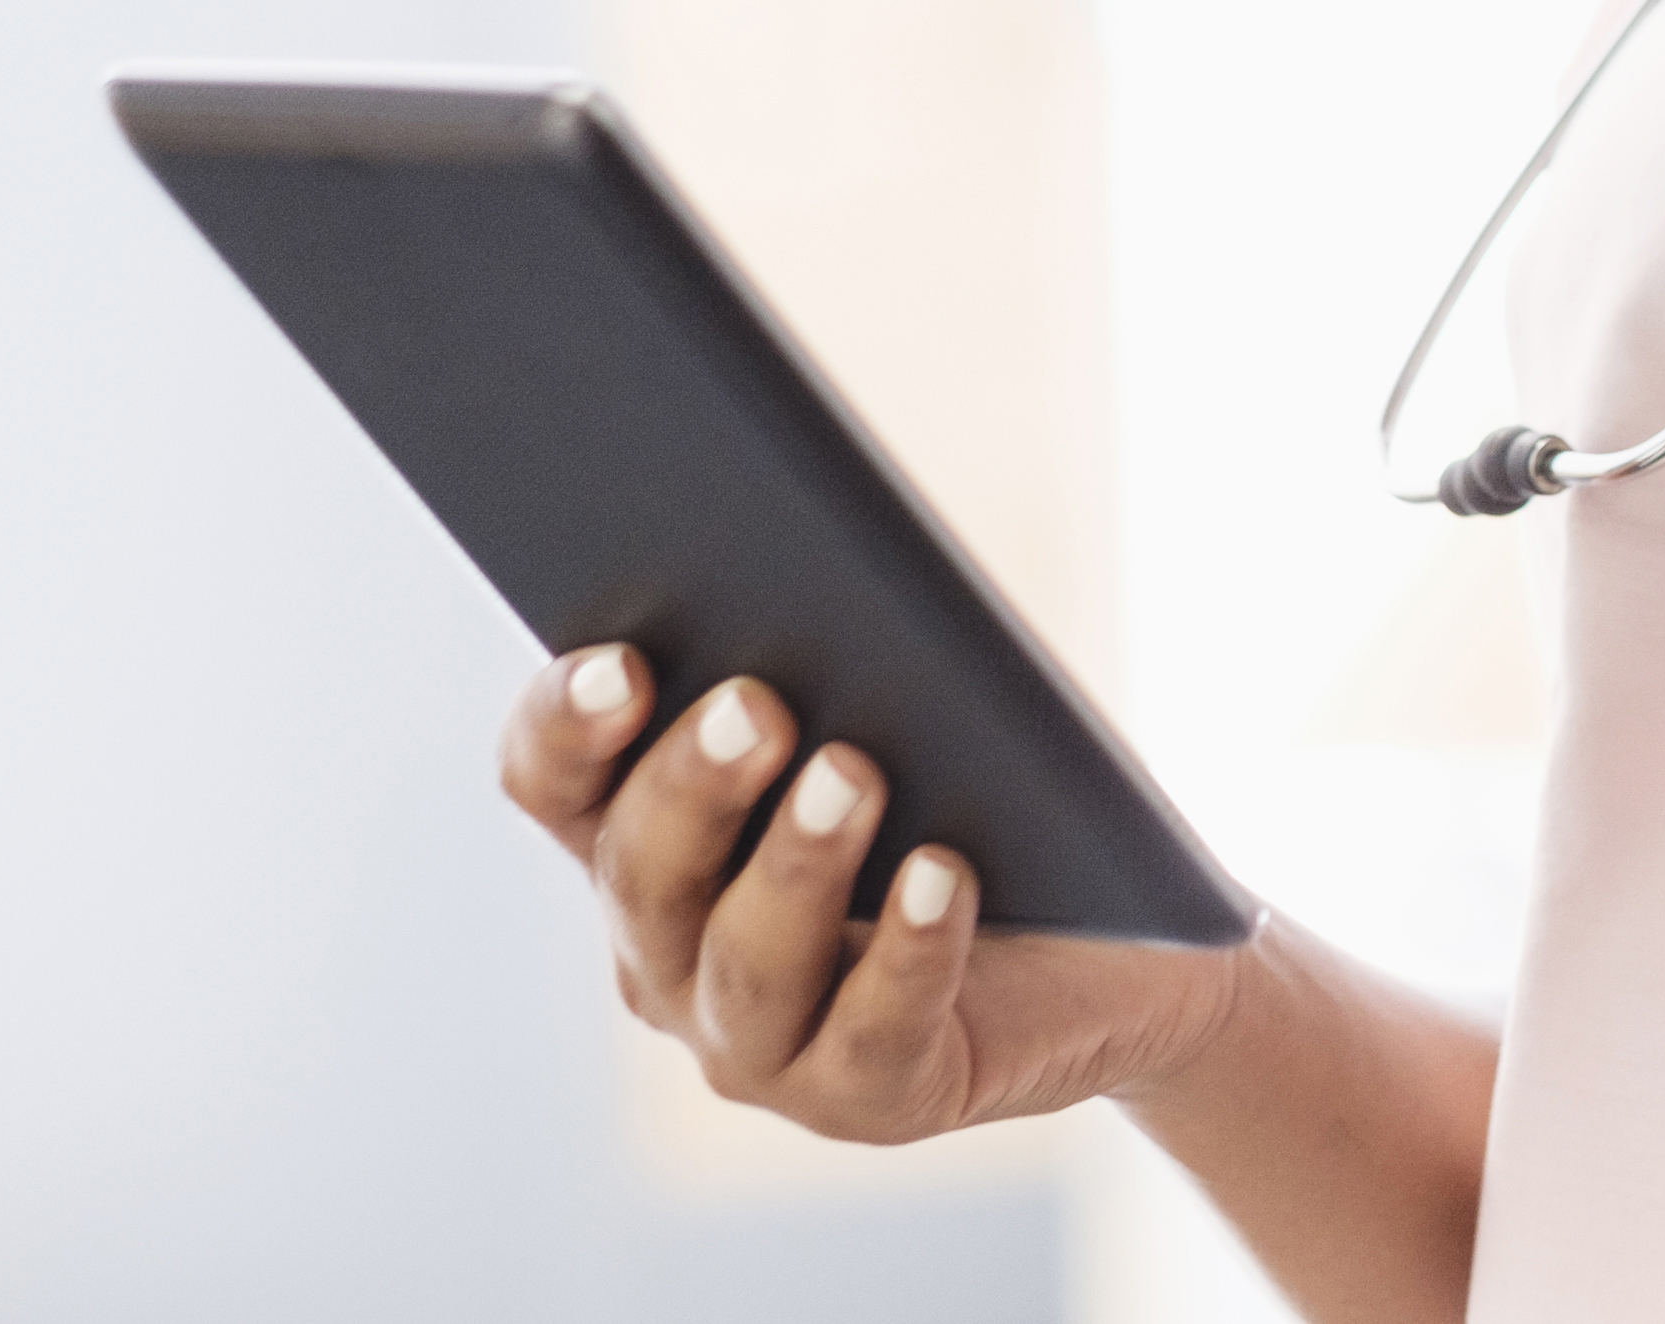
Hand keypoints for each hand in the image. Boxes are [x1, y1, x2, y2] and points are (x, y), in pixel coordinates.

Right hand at [499, 646, 1246, 1144]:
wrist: (1109, 948)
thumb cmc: (972, 799)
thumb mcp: (895, 716)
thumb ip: (829, 657)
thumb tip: (815, 566)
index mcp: (647, 843)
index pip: (555, 785)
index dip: (567, 727)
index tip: (620, 661)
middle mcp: (670, 956)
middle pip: (642, 873)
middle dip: (692, 786)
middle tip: (757, 704)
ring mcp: (760, 1045)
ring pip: (745, 965)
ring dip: (795, 866)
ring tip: (853, 773)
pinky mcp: (872, 1098)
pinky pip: (875, 1033)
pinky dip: (907, 952)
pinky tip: (942, 876)